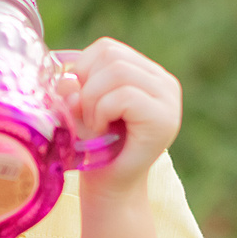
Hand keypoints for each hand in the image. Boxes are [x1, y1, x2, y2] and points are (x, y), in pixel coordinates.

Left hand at [49, 37, 179, 188]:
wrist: (111, 189)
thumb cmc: (96, 147)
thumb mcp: (82, 106)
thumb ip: (76, 84)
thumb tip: (67, 78)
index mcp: (148, 73)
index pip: (107, 48)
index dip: (82, 71)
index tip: (81, 102)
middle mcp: (165, 82)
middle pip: (111, 56)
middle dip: (87, 86)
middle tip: (88, 118)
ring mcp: (169, 100)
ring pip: (117, 71)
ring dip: (93, 101)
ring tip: (96, 125)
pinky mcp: (164, 118)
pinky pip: (123, 95)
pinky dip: (102, 112)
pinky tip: (103, 131)